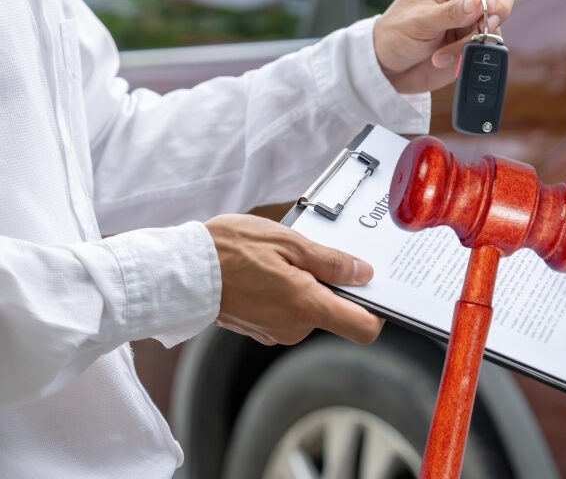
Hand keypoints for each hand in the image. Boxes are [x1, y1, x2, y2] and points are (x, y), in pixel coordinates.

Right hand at [206, 214, 383, 345]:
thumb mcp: (289, 242)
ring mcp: (275, 332)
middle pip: (334, 313)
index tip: (374, 290)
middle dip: (331, 284)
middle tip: (311, 254)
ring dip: (305, 285)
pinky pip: (286, 311)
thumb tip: (362, 273)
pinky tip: (267, 270)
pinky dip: (286, 292)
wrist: (180, 271)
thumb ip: (331, 261)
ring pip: (308, 309)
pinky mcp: (260, 329)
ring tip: (281, 258)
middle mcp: (293, 328)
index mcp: (306, 307)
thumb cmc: (229, 251)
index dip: (376, 311)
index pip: (362, 328)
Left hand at [373, 0, 515, 93]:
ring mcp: (471, 18)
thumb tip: (478, 2)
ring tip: (444, 53)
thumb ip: (449, 13)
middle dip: (500, 6)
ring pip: (496, 20)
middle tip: (489, 24)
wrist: (389, 69)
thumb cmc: (395, 35)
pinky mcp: (473, 41)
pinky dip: (470, 54)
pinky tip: (443, 60)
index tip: (486, 3)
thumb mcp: (418, 23)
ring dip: (477, 38)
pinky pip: (487, 45)